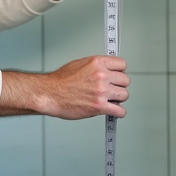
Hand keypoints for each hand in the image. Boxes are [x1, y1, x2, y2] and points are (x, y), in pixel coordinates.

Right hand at [0, 56, 128, 118]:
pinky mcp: (99, 106)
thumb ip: (96, 67)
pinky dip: (118, 113)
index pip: (122, 65)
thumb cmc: (60, 81)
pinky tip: (112, 111)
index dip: (119, 72)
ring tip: (109, 100)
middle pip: (125, 80)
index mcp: (97, 63)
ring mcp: (101, 91)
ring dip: (118, 99)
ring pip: (124, 95)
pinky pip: (120, 111)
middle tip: (111, 90)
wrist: (50, 94)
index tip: (116, 76)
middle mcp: (101, 76)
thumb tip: (108, 70)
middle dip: (119, 86)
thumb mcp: (80, 64)